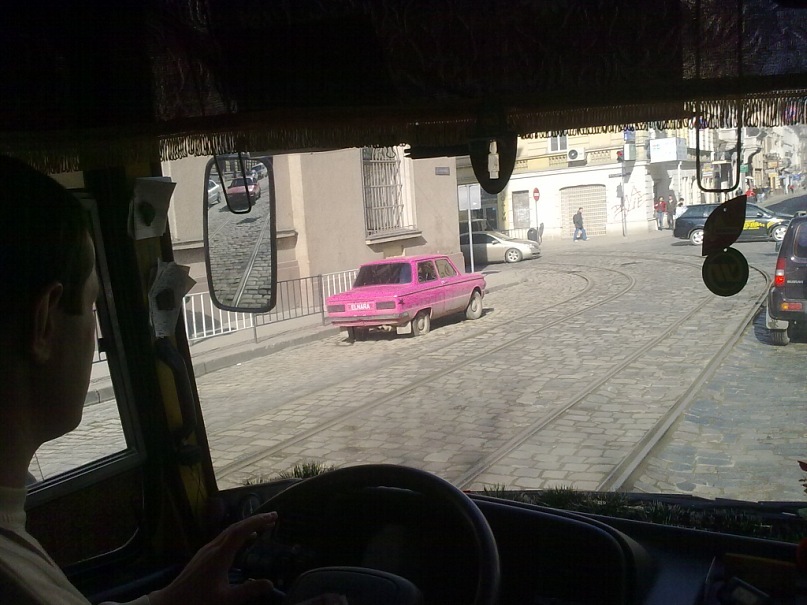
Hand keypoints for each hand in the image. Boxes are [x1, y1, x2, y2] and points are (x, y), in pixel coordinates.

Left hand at [148, 512, 277, 604]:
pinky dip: (238, 533)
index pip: (241, 531)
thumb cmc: (199, 601)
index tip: (273, 517)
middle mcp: (213, 547)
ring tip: (263, 526)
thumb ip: (248, 590)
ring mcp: (207, 549)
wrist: (172, 602)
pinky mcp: (203, 554)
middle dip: (255, 520)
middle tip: (273, 517)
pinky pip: (224, 537)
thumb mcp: (226, 599)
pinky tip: (244, 540)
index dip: (257, 521)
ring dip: (246, 526)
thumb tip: (270, 583)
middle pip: (236, 527)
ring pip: (229, 531)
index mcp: (220, 555)